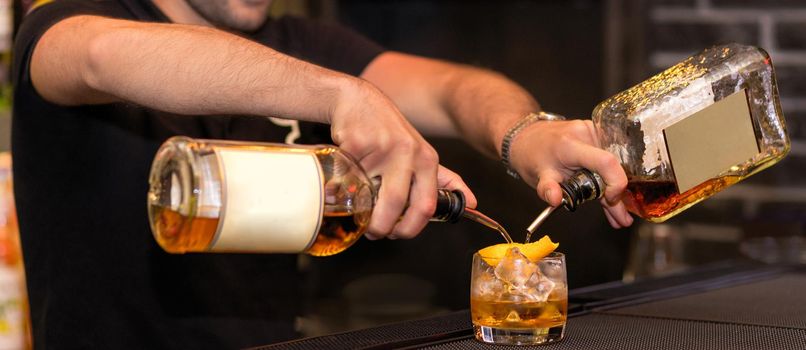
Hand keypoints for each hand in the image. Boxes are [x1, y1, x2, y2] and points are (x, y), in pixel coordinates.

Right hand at [330, 79, 475, 238]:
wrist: (358, 100)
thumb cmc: (389, 132)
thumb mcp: (421, 153)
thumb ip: (444, 180)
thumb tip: (472, 203)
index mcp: (427, 160)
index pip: (426, 205)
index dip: (411, 228)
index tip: (398, 234)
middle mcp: (408, 153)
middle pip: (396, 203)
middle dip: (382, 227)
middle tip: (374, 232)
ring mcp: (382, 148)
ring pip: (367, 194)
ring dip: (358, 209)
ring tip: (357, 210)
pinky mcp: (356, 143)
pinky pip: (346, 178)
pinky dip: (341, 186)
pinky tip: (343, 180)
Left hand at [507, 119, 632, 227]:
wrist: (526, 136)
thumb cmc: (531, 154)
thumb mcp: (537, 174)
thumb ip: (547, 188)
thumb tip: (554, 199)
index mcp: (571, 144)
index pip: (606, 161)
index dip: (615, 182)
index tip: (610, 199)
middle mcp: (586, 135)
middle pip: (611, 167)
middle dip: (616, 195)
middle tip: (621, 219)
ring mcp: (593, 134)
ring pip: (610, 167)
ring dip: (614, 192)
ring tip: (620, 217)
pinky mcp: (595, 138)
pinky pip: (605, 162)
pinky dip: (607, 181)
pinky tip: (613, 202)